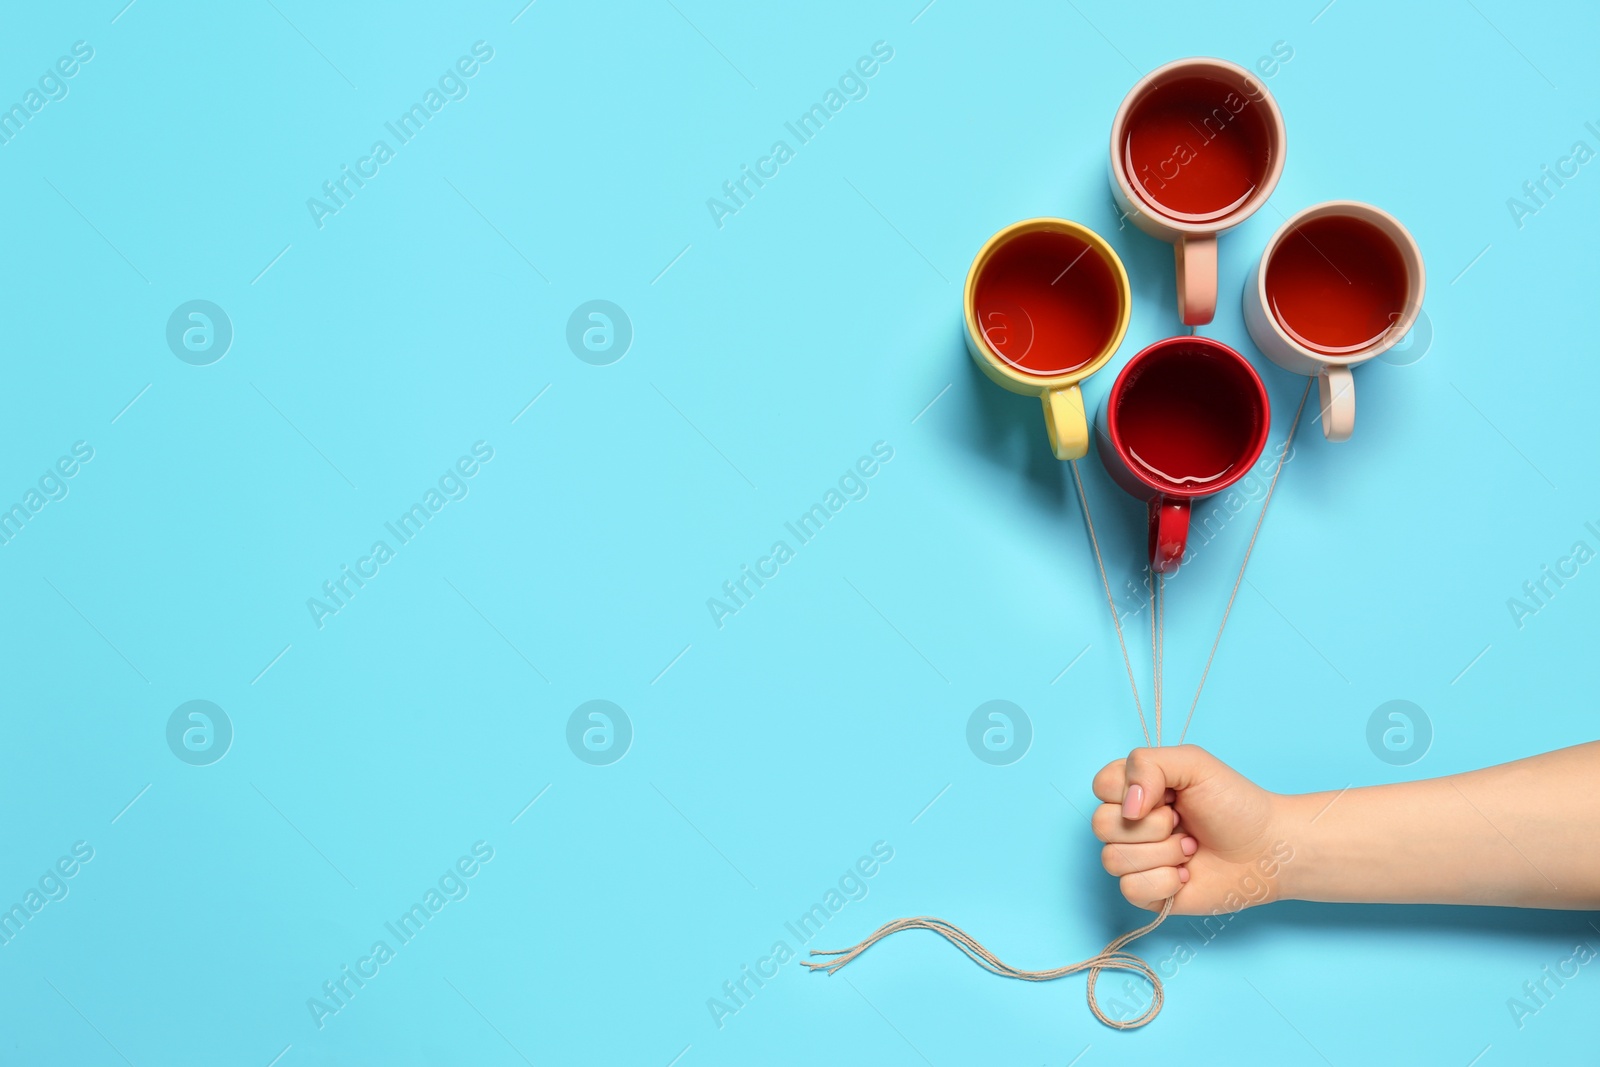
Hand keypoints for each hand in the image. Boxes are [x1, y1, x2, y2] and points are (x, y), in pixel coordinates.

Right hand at [1091, 745, 1291, 914]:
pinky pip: (1129, 889)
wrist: (1268, 850)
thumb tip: (1127, 807)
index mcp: (1135, 790)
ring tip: (1190, 849)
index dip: (1129, 792)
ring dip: (1162, 854)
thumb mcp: (1193, 763)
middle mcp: (1130, 824)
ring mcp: (1136, 860)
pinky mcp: (1147, 893)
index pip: (1100, 786)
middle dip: (1152, 826)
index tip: (1168, 795)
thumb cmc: (1235, 804)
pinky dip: (1163, 882)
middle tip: (1183, 823)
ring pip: (1113, 859)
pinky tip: (1186, 875)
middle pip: (1101, 825)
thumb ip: (1148, 764)